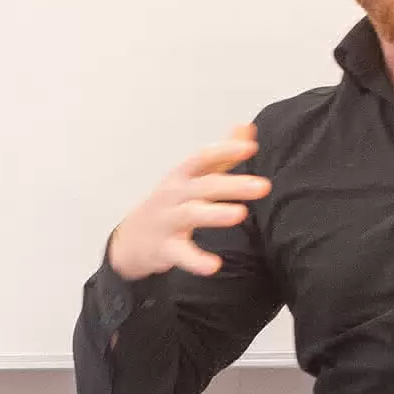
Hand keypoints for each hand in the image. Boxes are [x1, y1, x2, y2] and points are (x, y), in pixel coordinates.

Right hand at [107, 125, 270, 279]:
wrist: (130, 240)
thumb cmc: (168, 204)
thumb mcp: (190, 177)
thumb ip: (221, 155)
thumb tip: (247, 128)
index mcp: (182, 176)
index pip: (202, 158)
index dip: (225, 150)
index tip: (250, 147)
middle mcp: (174, 194)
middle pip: (204, 186)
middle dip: (233, 185)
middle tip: (263, 186)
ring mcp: (167, 221)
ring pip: (191, 214)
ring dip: (215, 214)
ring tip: (240, 214)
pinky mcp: (164, 248)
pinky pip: (181, 254)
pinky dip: (196, 260)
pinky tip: (213, 265)